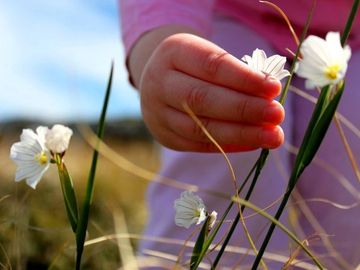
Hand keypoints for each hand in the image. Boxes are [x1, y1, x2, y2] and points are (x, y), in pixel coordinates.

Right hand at [138, 33, 283, 151]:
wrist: (157, 80)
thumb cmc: (193, 66)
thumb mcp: (208, 56)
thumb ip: (235, 73)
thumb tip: (270, 97)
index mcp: (174, 52)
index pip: (211, 66)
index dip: (244, 79)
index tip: (274, 88)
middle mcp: (160, 82)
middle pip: (202, 98)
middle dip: (244, 108)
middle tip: (277, 114)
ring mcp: (157, 112)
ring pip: (199, 127)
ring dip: (240, 133)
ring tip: (272, 136)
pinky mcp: (164, 135)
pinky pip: (197, 144)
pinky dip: (228, 145)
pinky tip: (252, 143)